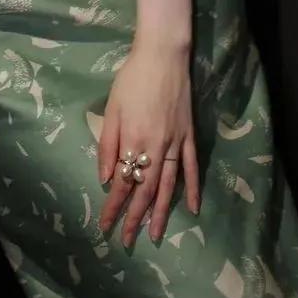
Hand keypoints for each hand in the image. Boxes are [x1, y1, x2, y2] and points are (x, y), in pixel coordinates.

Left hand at [96, 43, 199, 246]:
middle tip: (127, 241)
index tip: (105, 226)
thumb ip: (108, 145)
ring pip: (168, 186)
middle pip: (144, 190)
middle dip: (134, 217)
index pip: (123, 182)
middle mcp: (156, 148)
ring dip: (160, 212)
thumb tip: (106, 179)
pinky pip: (191, 168)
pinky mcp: (189, 136)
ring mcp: (176, 143)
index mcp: (133, 141)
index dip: (114, 206)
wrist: (163, 56)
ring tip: (154, 235)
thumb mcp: (112, 108)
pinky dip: (192, 189)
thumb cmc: (132, 79)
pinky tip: (192, 209)